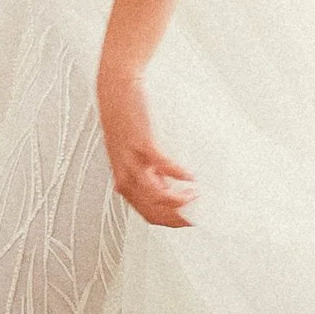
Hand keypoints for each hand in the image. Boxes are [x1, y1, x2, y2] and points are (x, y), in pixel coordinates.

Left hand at [96, 62, 195, 228]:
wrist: (115, 92)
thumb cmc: (127, 121)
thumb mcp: (135, 155)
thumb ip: (148, 173)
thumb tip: (169, 188)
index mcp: (126, 182)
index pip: (150, 215)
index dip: (172, 222)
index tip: (192, 219)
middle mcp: (126, 176)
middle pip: (154, 211)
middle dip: (178, 217)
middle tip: (198, 213)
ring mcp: (132, 161)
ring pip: (156, 196)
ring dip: (180, 200)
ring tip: (196, 194)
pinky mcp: (141, 143)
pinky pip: (162, 166)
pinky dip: (178, 174)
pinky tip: (191, 176)